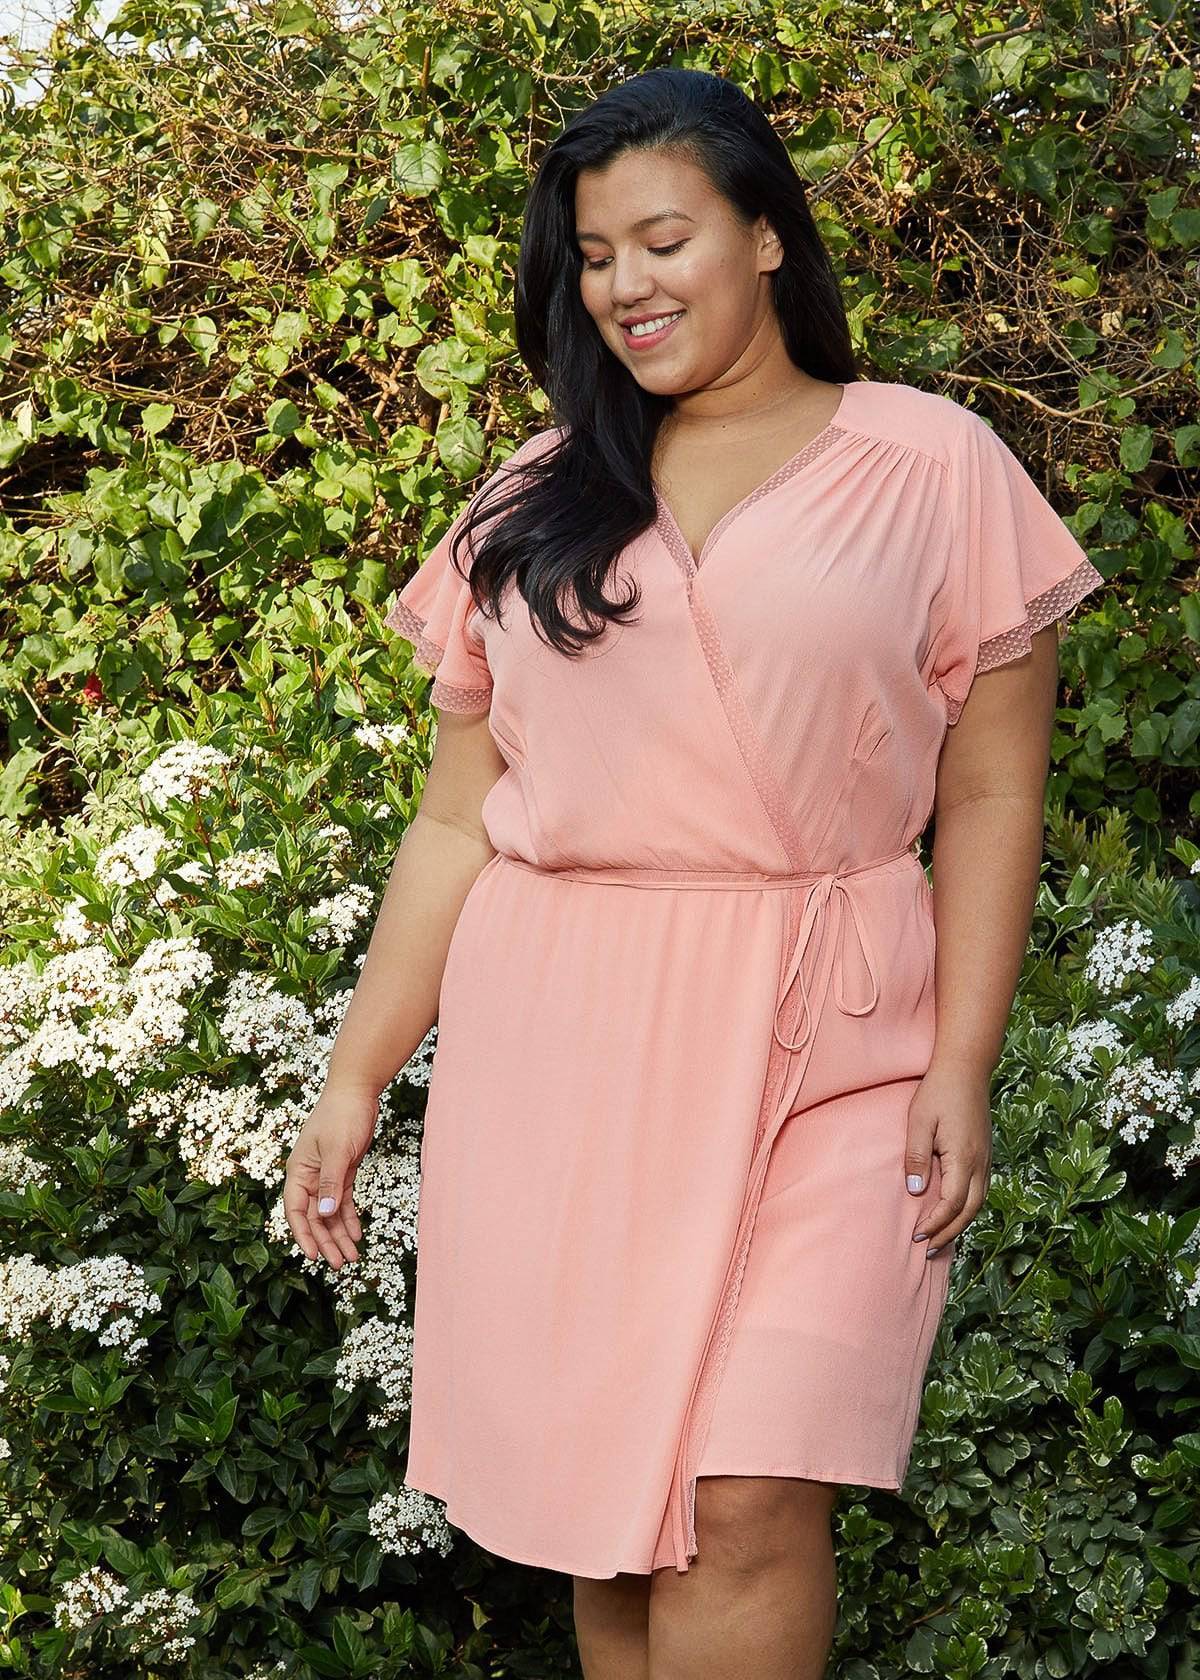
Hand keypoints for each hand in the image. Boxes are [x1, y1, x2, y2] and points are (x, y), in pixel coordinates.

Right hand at [284, 1087, 378, 1268]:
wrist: (357, 1091)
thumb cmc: (342, 1114)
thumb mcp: (336, 1150)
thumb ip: (331, 1182)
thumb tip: (325, 1213)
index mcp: (299, 1171)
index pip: (296, 1211)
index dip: (303, 1235)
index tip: (314, 1256)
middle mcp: (309, 1177)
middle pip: (315, 1217)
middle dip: (326, 1241)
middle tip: (339, 1264)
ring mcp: (326, 1176)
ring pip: (330, 1213)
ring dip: (339, 1234)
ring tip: (351, 1257)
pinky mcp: (343, 1172)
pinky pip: (343, 1202)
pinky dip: (349, 1219)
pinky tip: (356, 1235)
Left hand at [904, 1060, 992, 1256]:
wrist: (966, 1069)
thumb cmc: (939, 1092)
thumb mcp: (919, 1121)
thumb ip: (917, 1157)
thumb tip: (915, 1192)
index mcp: (964, 1157)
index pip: (952, 1203)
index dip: (936, 1224)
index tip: (917, 1236)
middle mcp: (980, 1163)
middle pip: (970, 1211)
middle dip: (949, 1233)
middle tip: (927, 1249)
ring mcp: (986, 1159)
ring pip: (979, 1203)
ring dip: (960, 1224)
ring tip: (940, 1239)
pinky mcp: (985, 1154)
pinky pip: (980, 1191)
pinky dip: (968, 1209)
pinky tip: (955, 1213)